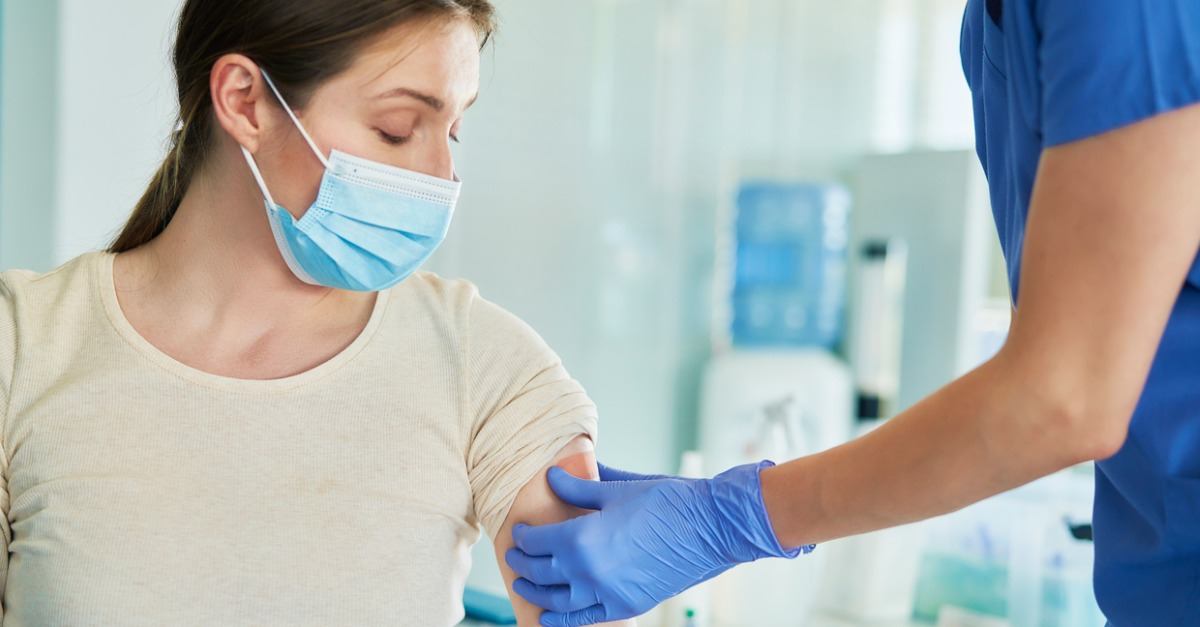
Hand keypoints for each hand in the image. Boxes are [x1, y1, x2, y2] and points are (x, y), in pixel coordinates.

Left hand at [505, 461, 813, 625]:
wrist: (711, 528)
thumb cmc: (668, 502)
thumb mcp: (617, 489)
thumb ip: (578, 488)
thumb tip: (552, 476)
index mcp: (582, 538)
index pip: (538, 540)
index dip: (524, 536)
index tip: (520, 530)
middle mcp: (588, 571)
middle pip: (542, 571)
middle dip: (524, 562)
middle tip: (515, 554)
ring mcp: (607, 593)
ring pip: (556, 601)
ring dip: (536, 592)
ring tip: (525, 584)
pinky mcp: (625, 605)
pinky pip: (583, 619)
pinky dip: (561, 622)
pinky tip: (546, 619)